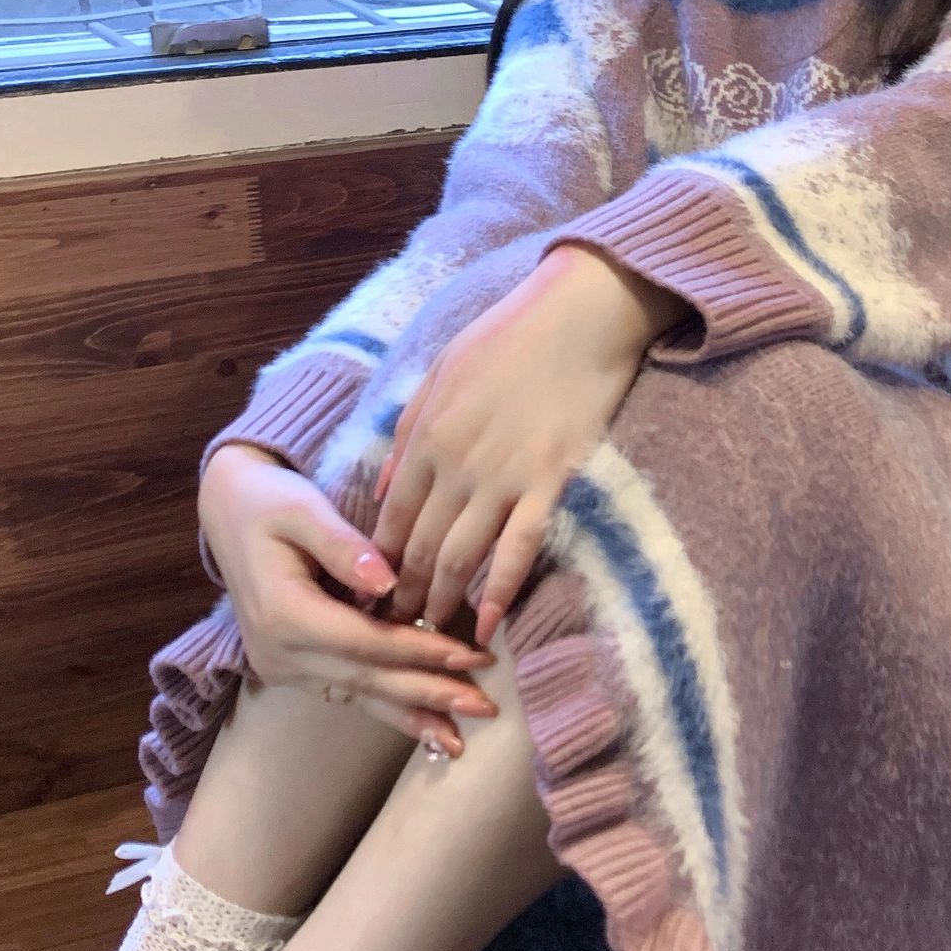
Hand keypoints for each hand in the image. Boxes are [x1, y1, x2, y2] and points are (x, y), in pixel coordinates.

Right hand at [198, 442, 501, 757]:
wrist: (228, 514)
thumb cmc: (270, 504)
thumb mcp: (304, 510)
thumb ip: (345, 546)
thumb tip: (390, 581)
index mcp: (283, 614)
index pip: (365, 642)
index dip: (420, 652)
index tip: (472, 656)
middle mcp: (279, 652)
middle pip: (366, 679)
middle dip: (428, 696)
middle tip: (484, 708)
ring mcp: (282, 667)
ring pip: (359, 696)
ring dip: (412, 717)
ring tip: (460, 741)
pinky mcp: (292, 669)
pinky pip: (347, 692)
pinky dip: (389, 709)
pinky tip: (426, 730)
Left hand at [369, 246, 684, 647]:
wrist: (578, 316)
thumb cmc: (509, 335)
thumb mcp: (439, 370)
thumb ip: (406, 431)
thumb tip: (378, 491)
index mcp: (426, 436)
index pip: (392, 518)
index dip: (379, 562)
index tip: (372, 594)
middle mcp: (456, 465)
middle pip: (421, 546)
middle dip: (404, 594)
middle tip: (395, 631)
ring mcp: (503, 478)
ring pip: (461, 557)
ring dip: (443, 601)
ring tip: (432, 635)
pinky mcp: (548, 484)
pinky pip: (518, 550)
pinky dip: (499, 592)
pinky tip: (488, 624)